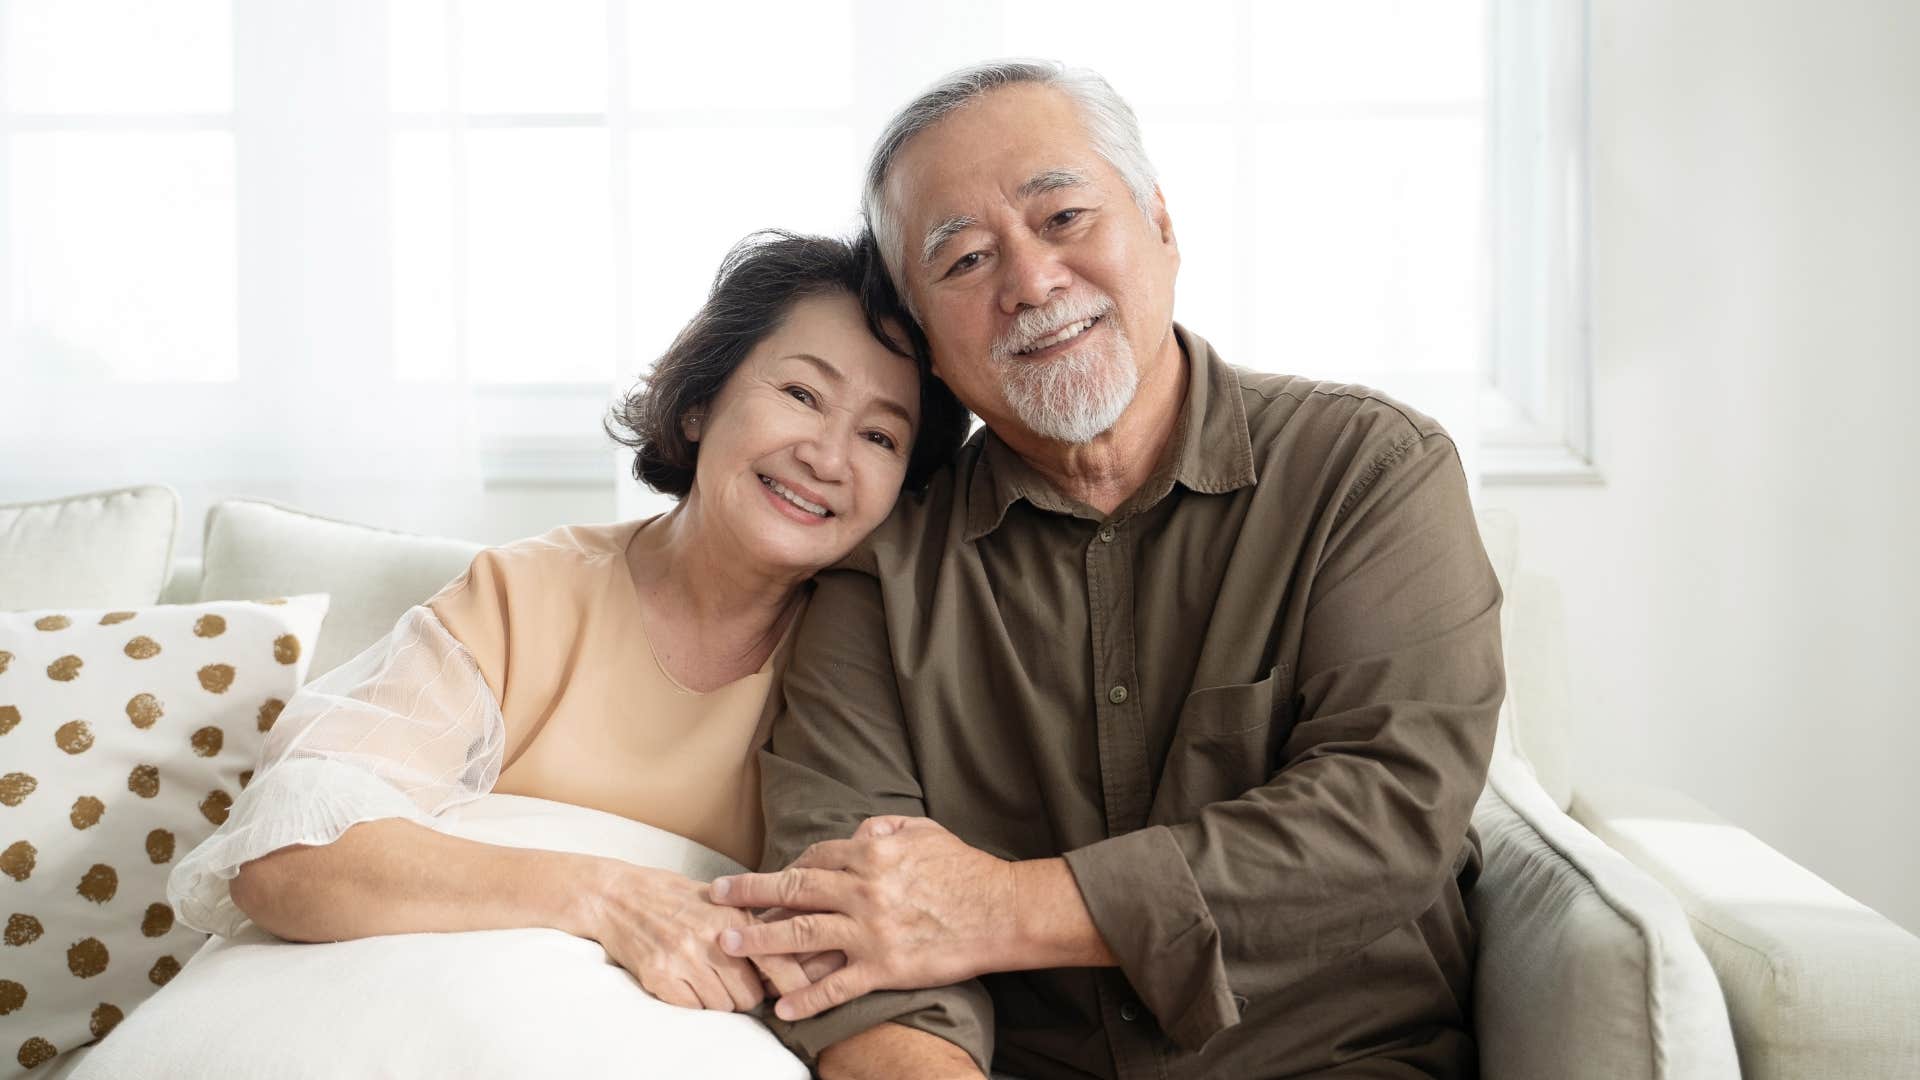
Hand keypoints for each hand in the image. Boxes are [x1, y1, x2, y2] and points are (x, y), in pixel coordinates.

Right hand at [581, 862, 809, 1011]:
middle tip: (735, 983)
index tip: (802, 997)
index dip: (794, 984)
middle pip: (751, 995)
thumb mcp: (720, 900)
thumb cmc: (674, 897)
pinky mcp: (660, 976)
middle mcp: (711, 937)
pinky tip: (685, 981)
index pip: (776, 959)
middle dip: (748, 995)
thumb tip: (790, 954)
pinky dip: (693, 1003)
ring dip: (719, 1001)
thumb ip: (752, 925)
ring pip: (723, 1007)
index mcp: (732, 915)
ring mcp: (684, 958)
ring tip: (706, 978)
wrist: (617, 896)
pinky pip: (693, 1010)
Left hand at [709, 816, 1015, 1019]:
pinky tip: (782, 1008)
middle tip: (716, 896)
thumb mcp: (925, 832)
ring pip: (801, 934)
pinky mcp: (883, 967)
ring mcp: (869, 930)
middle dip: (749, 892)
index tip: (765, 880)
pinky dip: (806, 998)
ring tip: (729, 944)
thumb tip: (859, 830)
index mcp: (871, 853)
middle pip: (793, 889)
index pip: (813, 858)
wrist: (1000, 911)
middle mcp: (861, 890)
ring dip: (760, 939)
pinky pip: (835, 985)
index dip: (785, 869)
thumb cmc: (966, 870)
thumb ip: (887, 828)